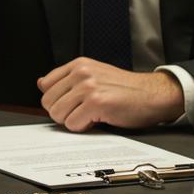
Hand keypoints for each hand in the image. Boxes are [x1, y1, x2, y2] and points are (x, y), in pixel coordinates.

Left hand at [38, 58, 183, 131]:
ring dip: (73, 121)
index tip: (69, 104)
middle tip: (81, 112)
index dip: (55, 100)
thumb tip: (41, 84)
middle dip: (62, 112)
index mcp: (78, 65)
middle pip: (48, 102)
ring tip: (90, 115)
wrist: (153, 94)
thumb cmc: (125, 89)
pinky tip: (98, 119)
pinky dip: (83, 127)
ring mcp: (88, 87)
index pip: (45, 85)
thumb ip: (67, 80)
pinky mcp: (96, 103)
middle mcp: (81, 73)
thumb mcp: (94, 75)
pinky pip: (73, 124)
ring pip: (57, 114)